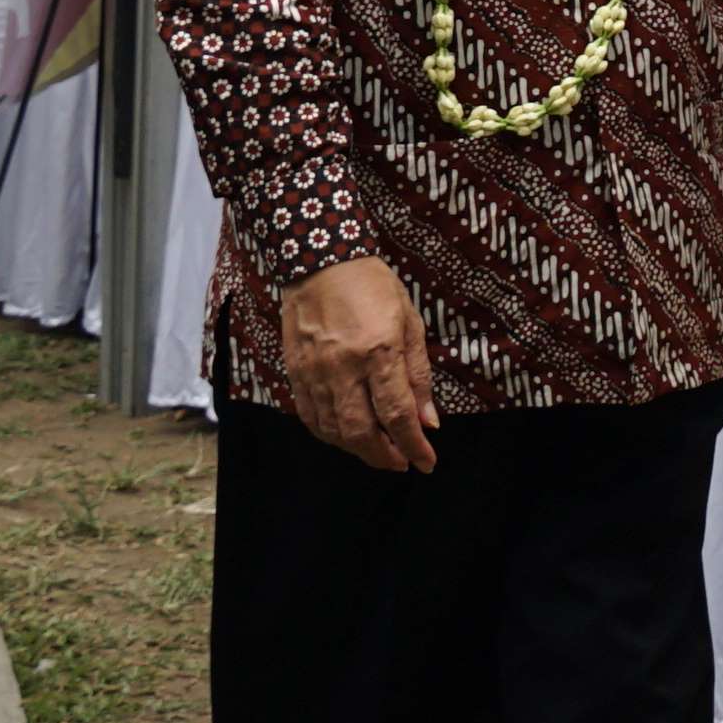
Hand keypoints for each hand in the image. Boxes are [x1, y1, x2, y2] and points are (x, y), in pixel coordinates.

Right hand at [278, 255, 442, 472]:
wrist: (320, 260)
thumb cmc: (372, 286)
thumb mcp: (409, 322)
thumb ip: (418, 375)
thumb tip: (428, 422)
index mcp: (379, 351)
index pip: (397, 414)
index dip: (414, 446)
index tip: (426, 462)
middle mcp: (343, 367)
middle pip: (362, 432)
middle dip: (385, 456)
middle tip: (401, 462)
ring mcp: (315, 372)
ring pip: (334, 431)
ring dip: (358, 450)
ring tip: (378, 451)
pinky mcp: (295, 372)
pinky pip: (310, 417)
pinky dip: (330, 435)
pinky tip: (346, 436)